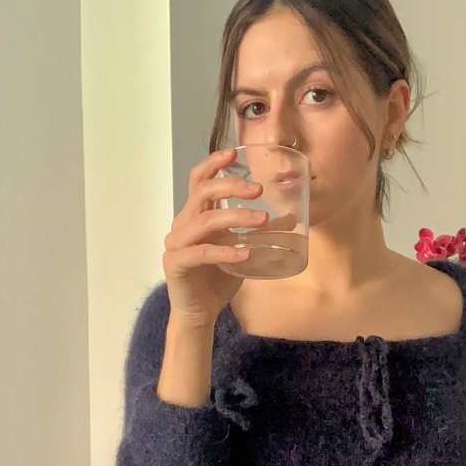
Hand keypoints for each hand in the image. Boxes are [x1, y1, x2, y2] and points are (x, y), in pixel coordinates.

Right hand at [162, 149, 270, 327]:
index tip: (234, 153)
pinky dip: (225, 251)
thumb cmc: (217, 279)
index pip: (199, 181)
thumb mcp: (244, 250)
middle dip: (231, 186)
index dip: (214, 164)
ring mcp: (177, 243)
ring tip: (262, 220)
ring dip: (236, 217)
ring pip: (205, 221)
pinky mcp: (176, 263)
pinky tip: (246, 253)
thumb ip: (259, 233)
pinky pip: (201, 252)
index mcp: (195, 216)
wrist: (200, 312)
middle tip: (259, 190)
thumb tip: (290, 218)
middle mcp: (183, 224)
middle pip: (203, 193)